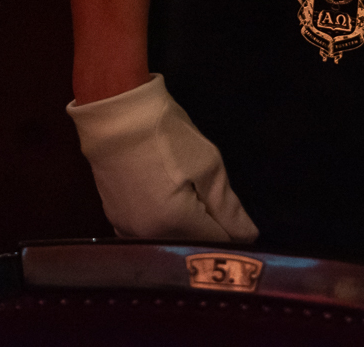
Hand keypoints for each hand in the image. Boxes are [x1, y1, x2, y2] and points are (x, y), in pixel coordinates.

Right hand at [67, 74, 258, 240]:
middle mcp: (149, 236)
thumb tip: (248, 237)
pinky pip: (148, 235)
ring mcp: (128, 230)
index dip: (234, 233)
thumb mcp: (208, 165)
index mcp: (175, 223)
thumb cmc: (167, 136)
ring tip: (193, 199)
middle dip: (210, 231)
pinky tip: (169, 205)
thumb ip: (228, 208)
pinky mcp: (115, 220)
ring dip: (186, 230)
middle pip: (191, 245)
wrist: (116, 118)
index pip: (216, 243)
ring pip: (170, 242)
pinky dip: (164, 226)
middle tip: (216, 202)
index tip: (239, 218)